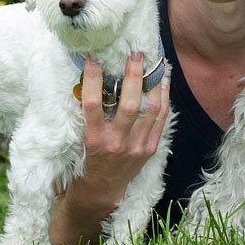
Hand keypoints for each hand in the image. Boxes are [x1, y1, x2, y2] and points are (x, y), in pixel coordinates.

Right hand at [49, 52, 170, 244]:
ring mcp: (136, 147)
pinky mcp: (150, 149)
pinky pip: (161, 119)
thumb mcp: (80, 137)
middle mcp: (116, 143)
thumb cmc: (87, 158)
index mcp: (93, 139)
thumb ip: (87, 113)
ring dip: (154, 83)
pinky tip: (163, 82)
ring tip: (154, 62)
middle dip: (133, 76)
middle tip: (135, 54)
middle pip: (129, 104)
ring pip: (151, 110)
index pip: (92, 104)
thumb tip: (90, 76)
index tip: (92, 58)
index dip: (92, 79)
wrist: (102, 190)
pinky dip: (164, 98)